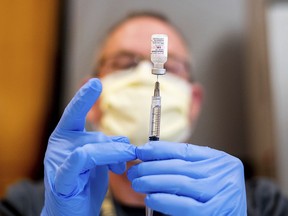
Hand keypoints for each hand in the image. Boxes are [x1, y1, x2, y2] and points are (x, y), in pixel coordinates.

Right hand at [41, 78, 135, 215]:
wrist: (72, 213)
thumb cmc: (85, 184)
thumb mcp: (100, 161)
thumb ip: (109, 147)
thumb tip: (126, 143)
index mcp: (67, 137)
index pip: (74, 113)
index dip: (84, 98)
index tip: (95, 82)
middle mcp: (60, 145)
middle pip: (96, 135)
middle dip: (117, 147)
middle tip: (128, 156)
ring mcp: (58, 161)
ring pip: (93, 146)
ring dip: (114, 155)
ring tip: (122, 166)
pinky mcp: (61, 180)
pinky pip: (79, 161)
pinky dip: (97, 157)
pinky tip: (113, 166)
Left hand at [128, 141, 246, 215]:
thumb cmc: (215, 200)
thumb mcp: (205, 177)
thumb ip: (185, 168)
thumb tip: (151, 159)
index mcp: (220, 160)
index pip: (184, 150)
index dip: (160, 149)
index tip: (141, 151)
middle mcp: (223, 173)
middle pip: (179, 165)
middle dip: (151, 167)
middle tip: (134, 171)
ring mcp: (221, 192)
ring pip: (178, 182)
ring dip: (152, 182)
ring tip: (137, 183)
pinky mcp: (214, 212)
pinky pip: (183, 204)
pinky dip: (164, 200)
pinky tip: (150, 198)